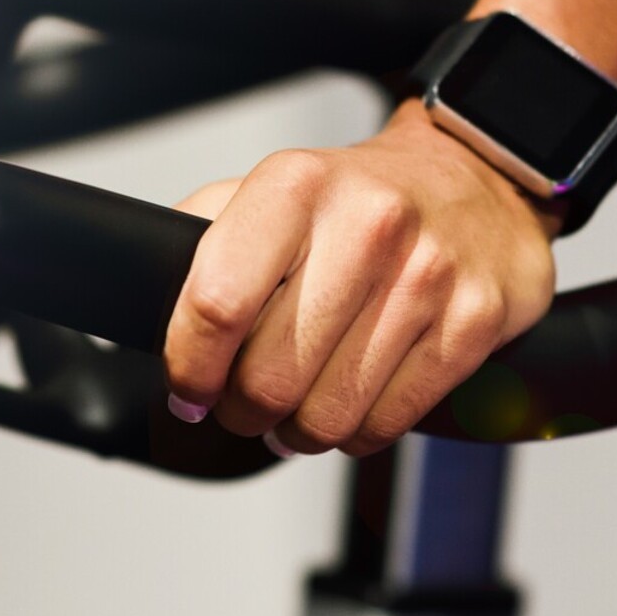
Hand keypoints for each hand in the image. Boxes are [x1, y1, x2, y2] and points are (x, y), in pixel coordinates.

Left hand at [164, 100, 557, 457]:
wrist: (475, 181)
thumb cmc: (358, 201)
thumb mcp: (273, 190)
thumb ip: (202, 234)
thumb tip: (141, 302)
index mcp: (296, 186)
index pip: (216, 304)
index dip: (189, 367)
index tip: (188, 391)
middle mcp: (366, 224)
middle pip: (269, 375)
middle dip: (242, 410)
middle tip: (242, 405)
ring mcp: (426, 275)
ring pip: (328, 414)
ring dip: (296, 433)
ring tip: (293, 411)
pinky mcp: (473, 323)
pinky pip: (387, 423)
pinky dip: (355, 434)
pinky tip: (348, 405)